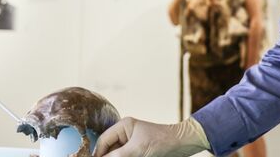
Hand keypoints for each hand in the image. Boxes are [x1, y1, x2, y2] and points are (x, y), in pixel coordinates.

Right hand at [93, 117, 208, 156]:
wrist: (182, 144)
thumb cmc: (162, 142)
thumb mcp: (137, 149)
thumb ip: (117, 155)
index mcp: (123, 125)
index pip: (103, 140)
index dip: (97, 153)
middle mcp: (125, 133)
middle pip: (108, 148)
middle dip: (105, 156)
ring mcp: (130, 143)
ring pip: (115, 154)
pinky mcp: (136, 151)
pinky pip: (123, 156)